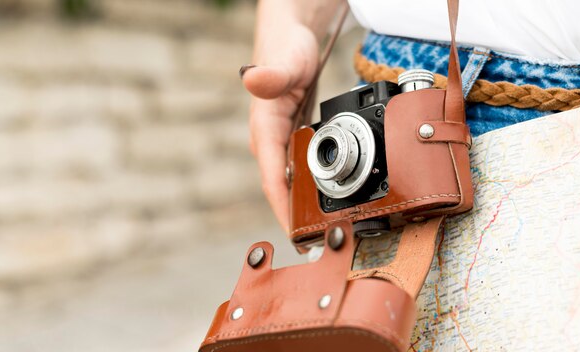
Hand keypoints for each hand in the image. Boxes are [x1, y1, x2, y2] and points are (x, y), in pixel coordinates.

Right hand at [242, 23, 318, 232]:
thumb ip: (272, 75)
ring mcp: (280, 142)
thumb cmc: (286, 48)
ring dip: (303, 207)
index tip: (296, 236)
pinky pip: (299, 170)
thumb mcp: (285, 61)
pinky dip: (311, 187)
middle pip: (280, 189)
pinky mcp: (292, 139)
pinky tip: (325, 200)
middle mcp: (269, 142)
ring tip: (324, 232)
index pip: (271, 180)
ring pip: (290, 183)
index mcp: (264, 131)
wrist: (290, 38)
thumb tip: (253, 81)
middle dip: (295, 218)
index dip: (283, 211)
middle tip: (317, 244)